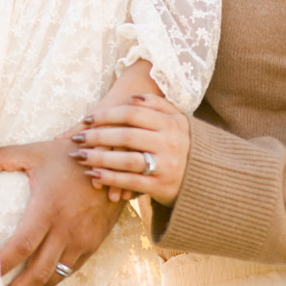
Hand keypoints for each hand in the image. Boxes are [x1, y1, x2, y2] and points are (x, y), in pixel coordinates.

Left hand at [0, 139, 122, 285]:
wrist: (112, 163)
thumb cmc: (68, 158)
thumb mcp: (35, 152)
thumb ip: (3, 157)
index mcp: (47, 208)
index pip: (22, 245)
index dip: (3, 264)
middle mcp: (65, 228)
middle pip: (37, 272)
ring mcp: (81, 239)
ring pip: (55, 275)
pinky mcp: (92, 244)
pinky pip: (70, 269)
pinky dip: (53, 278)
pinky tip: (40, 279)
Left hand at [71, 93, 189, 206]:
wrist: (208, 178)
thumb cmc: (183, 143)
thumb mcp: (177, 119)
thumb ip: (156, 105)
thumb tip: (132, 98)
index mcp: (171, 123)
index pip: (133, 114)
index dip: (108, 115)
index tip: (87, 118)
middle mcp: (169, 143)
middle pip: (127, 136)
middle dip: (98, 136)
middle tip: (77, 139)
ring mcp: (166, 166)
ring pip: (127, 160)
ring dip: (100, 158)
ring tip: (80, 157)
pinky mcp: (162, 187)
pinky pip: (131, 182)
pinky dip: (111, 178)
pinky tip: (94, 174)